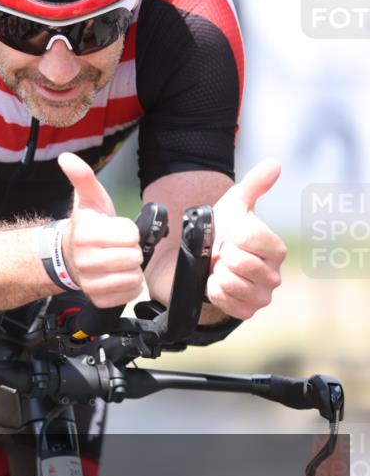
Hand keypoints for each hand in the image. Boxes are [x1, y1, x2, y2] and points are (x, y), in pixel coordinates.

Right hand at [57, 152, 143, 307]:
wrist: (70, 255)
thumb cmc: (88, 227)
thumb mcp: (90, 199)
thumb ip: (83, 177)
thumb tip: (66, 157)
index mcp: (85, 234)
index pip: (131, 235)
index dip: (128, 231)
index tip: (115, 230)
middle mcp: (85, 260)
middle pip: (133, 257)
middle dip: (131, 250)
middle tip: (117, 247)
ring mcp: (90, 282)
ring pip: (133, 278)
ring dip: (131, 269)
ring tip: (118, 262)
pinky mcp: (97, 298)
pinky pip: (128, 294)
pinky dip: (128, 286)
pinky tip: (117, 276)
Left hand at [208, 160, 286, 319]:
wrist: (201, 261)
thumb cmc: (221, 232)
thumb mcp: (233, 205)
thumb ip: (254, 185)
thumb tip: (273, 164)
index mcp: (275, 248)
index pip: (249, 238)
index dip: (231, 235)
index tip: (229, 236)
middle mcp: (274, 274)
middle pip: (239, 262)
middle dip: (222, 255)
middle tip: (222, 255)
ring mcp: (262, 295)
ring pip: (231, 283)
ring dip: (216, 273)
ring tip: (219, 268)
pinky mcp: (247, 311)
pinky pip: (226, 302)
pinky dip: (213, 291)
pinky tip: (214, 283)